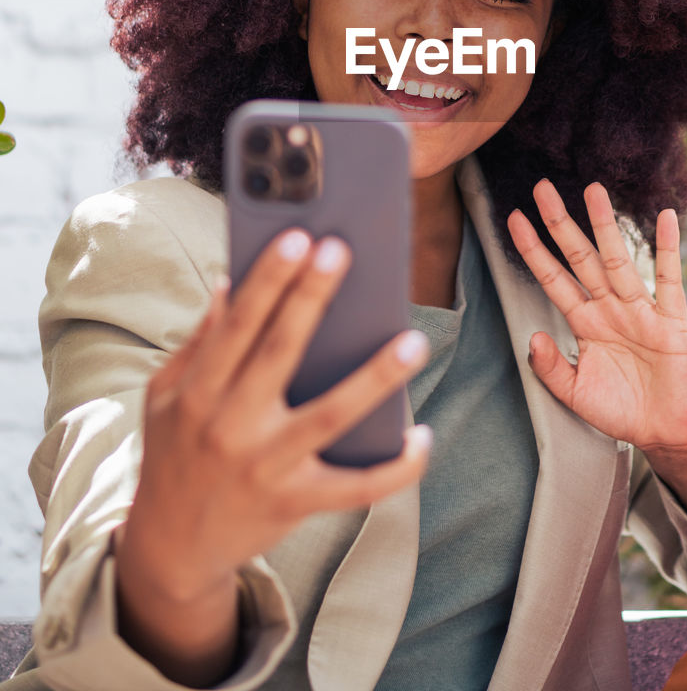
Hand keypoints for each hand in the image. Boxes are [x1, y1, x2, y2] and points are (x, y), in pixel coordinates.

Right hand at [116, 230, 430, 684]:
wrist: (171, 547)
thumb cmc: (174, 451)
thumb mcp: (166, 393)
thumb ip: (200, 340)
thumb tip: (231, 280)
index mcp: (199, 391)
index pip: (238, 325)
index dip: (267, 280)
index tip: (296, 238)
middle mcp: (231, 426)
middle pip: (280, 352)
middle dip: (311, 298)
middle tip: (342, 251)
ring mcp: (267, 466)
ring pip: (330, 416)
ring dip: (374, 379)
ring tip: (413, 340)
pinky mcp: (296, 502)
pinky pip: (355, 488)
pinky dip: (394, 467)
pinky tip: (422, 435)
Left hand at [507, 181, 686, 455]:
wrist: (667, 433)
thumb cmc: (622, 410)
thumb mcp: (576, 394)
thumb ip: (551, 368)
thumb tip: (532, 335)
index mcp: (585, 323)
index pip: (553, 278)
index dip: (533, 250)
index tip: (514, 218)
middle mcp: (609, 308)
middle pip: (580, 257)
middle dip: (561, 223)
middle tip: (542, 187)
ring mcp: (640, 310)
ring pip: (618, 259)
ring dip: (605, 224)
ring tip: (592, 190)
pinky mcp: (671, 320)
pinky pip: (670, 278)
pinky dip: (669, 248)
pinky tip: (665, 217)